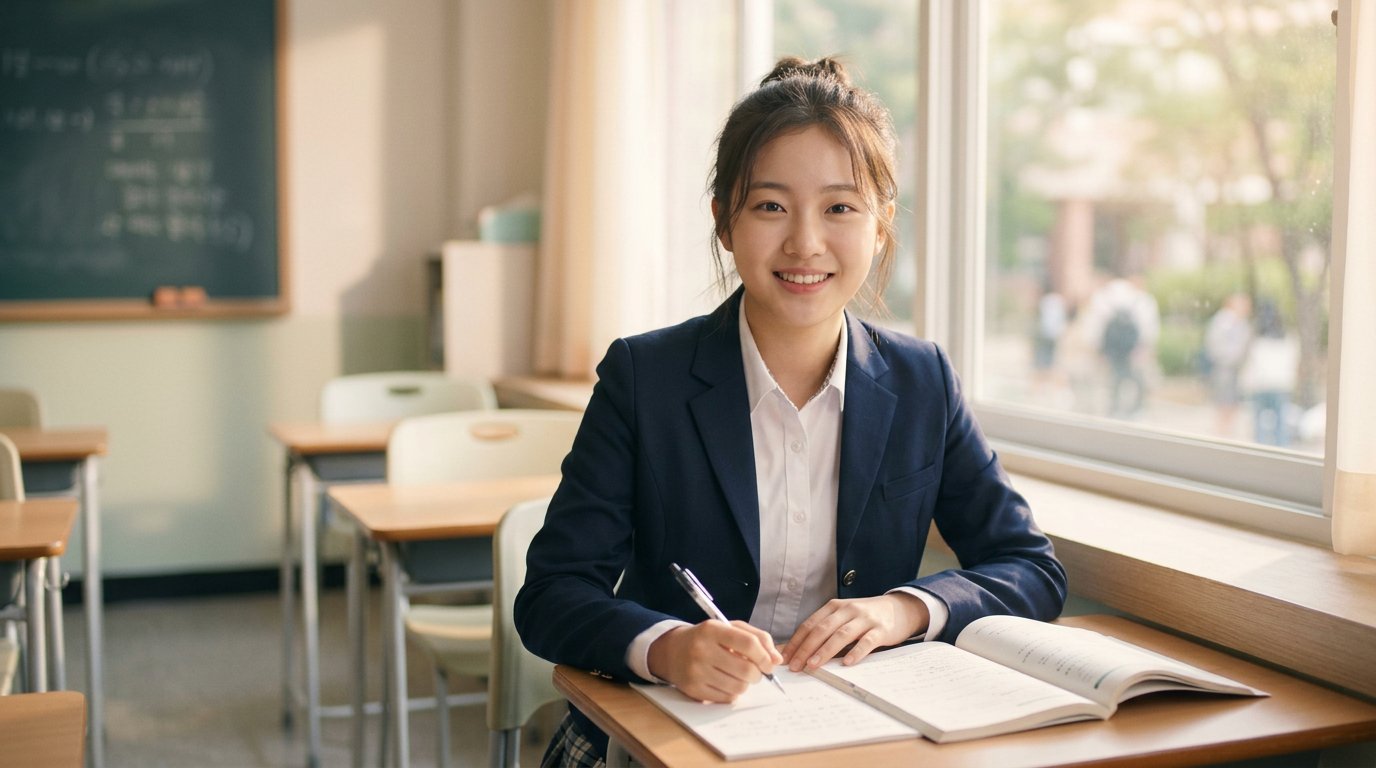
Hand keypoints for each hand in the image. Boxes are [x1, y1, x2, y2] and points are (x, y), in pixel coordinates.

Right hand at [647, 620, 782, 702]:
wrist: (672, 651)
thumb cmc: (708, 639)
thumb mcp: (730, 628)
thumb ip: (758, 638)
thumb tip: (777, 660)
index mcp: (712, 629)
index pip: (748, 643)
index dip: (764, 656)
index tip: (769, 663)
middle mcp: (702, 650)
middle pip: (746, 669)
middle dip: (757, 674)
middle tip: (754, 672)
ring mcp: (696, 671)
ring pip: (738, 687)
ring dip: (745, 684)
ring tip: (737, 676)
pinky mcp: (693, 690)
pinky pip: (726, 698)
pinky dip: (732, 693)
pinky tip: (725, 682)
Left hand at [781, 593, 928, 671]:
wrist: (898, 609)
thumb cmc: (864, 618)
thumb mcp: (843, 619)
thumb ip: (824, 632)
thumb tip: (796, 651)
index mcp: (834, 607)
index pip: (810, 624)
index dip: (796, 641)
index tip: (785, 658)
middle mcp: (848, 610)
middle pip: (822, 629)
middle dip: (806, 648)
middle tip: (795, 666)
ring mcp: (865, 619)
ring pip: (841, 634)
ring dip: (825, 650)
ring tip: (813, 665)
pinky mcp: (881, 629)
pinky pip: (867, 641)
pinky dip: (856, 652)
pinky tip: (847, 662)